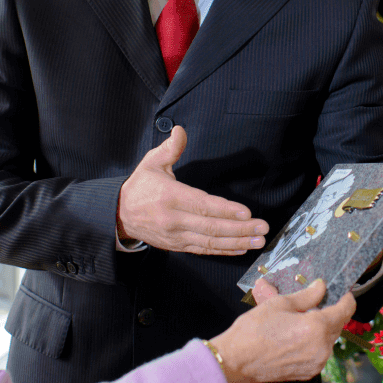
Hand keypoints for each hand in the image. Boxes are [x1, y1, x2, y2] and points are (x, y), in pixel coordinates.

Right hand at [117, 126, 268, 254]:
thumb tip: (180, 131)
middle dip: (240, 229)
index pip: (203, 205)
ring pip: (211, 242)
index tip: (246, 212)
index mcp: (170, 197)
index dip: (226, 210)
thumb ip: (170, 148)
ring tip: (258, 240)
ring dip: (237, 242)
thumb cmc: (140, 186)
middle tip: (262, 227)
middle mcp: (174, 220)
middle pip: (211, 227)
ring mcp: (176, 236)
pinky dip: (224, 251)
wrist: (119, 214)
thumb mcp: (151, 163)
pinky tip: (241, 248)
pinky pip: (204, 250)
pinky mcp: (178, 246)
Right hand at [208, 278, 354, 382]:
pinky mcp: (308, 373)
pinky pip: (319, 353)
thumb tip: (321, 287)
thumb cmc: (254, 330)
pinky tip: (295, 336)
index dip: (346, 298)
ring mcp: (316, 363)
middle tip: (314, 303)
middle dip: (329, 312)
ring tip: (299, 320)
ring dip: (320, 329)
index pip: (345, 310)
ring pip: (328, 340)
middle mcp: (322, 348)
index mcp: (317, 327)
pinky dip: (313, 343)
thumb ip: (307, 295)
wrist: (236, 362)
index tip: (343, 292)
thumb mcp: (280, 303)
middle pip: (337, 325)